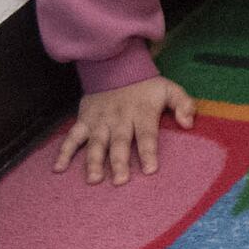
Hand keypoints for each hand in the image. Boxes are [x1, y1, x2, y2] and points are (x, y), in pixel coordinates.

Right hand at [53, 76, 195, 184]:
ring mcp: (99, 120)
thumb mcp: (170, 89)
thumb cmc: (146, 86)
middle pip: (119, 142)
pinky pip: (72, 137)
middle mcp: (119, 118)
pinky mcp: (84, 120)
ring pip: (96, 143)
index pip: (146, 135)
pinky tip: (59, 168)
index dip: (148, 151)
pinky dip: (64, 152)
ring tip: (94, 179)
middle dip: (119, 162)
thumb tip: (189, 123)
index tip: (149, 169)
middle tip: (120, 181)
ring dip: (93, 161)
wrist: (116, 67)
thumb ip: (184, 104)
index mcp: (141, 112)